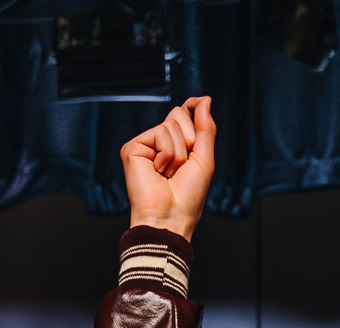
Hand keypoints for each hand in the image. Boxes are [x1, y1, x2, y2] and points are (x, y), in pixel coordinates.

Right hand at [121, 96, 216, 238]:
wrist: (170, 218)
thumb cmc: (188, 197)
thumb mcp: (204, 159)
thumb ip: (206, 128)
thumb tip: (205, 99)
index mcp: (175, 146)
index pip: (184, 116)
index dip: (193, 111)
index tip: (198, 104)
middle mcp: (158, 143)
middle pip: (179, 115)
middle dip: (189, 142)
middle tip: (181, 168)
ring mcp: (145, 145)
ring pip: (171, 124)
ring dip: (179, 153)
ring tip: (170, 174)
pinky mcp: (133, 147)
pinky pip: (161, 133)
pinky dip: (167, 154)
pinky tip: (159, 171)